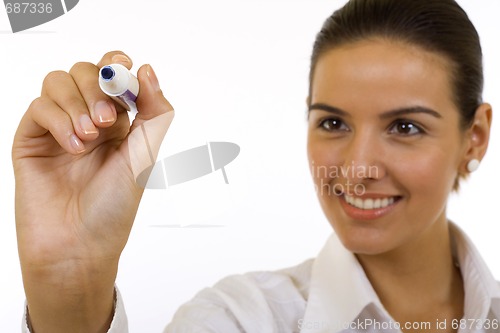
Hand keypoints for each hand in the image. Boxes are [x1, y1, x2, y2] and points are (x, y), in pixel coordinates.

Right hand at [12, 51, 173, 332]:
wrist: (79, 247)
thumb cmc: (114, 208)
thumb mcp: (145, 156)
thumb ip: (155, 113)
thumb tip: (148, 69)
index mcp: (121, 122)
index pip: (115, 72)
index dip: (118, 64)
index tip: (124, 73)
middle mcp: (90, 120)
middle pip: (85, 71)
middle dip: (98, 88)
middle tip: (108, 122)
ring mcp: (59, 128)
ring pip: (58, 81)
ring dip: (77, 104)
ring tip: (90, 138)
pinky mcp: (32, 139)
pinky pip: (39, 107)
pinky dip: (58, 120)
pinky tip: (73, 147)